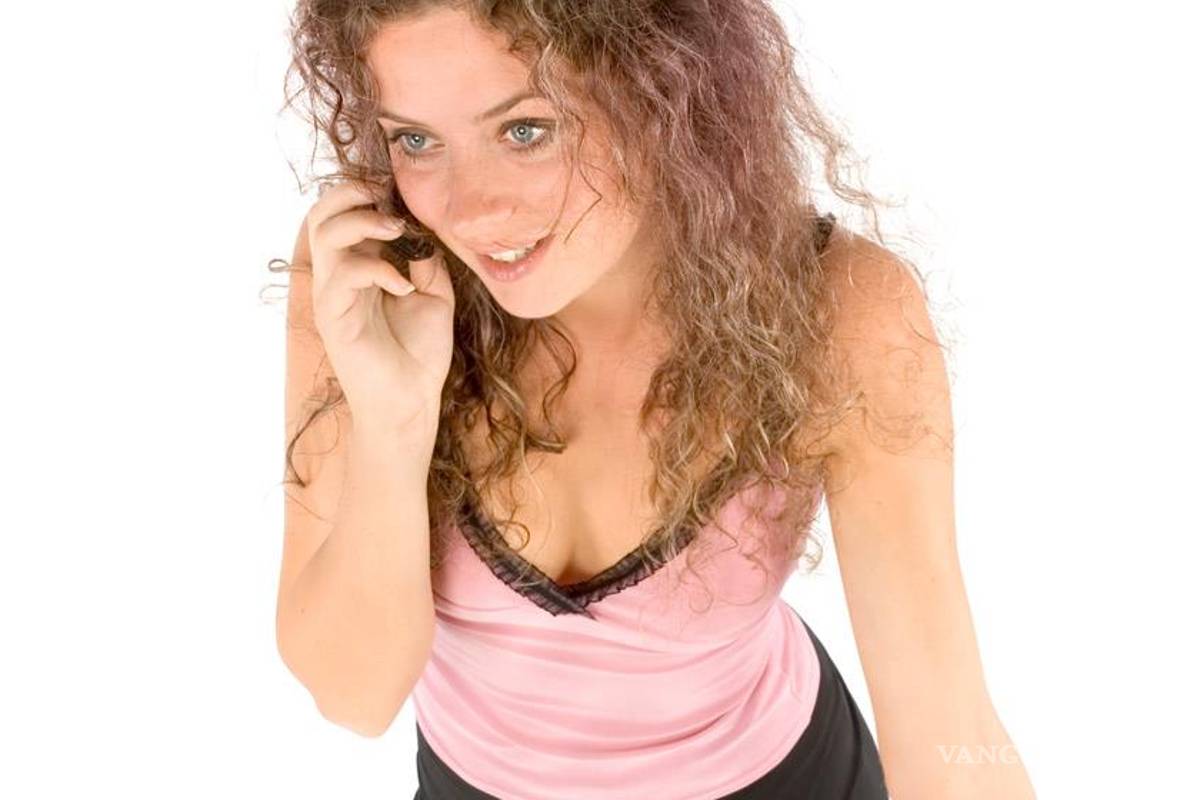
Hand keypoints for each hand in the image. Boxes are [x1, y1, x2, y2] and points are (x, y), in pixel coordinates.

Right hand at [306, 180, 454, 433]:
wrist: (411, 401)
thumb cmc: (419, 353)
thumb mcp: (433, 294)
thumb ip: (424, 259)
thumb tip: (421, 228)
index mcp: (359, 267)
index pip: (343, 213)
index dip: (365, 193)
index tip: (399, 194)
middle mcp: (339, 276)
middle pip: (320, 213)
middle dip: (351, 193)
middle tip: (386, 200)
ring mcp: (332, 295)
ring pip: (324, 234)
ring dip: (362, 222)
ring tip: (396, 232)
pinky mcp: (333, 317)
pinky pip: (343, 274)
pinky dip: (377, 269)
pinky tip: (403, 287)